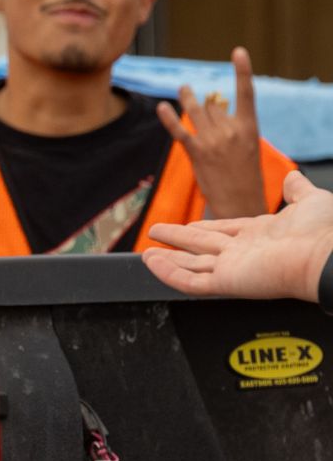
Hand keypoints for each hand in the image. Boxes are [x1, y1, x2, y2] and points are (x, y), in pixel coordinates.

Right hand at [144, 171, 332, 302]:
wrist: (327, 254)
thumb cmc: (325, 231)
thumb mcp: (310, 201)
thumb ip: (297, 190)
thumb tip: (292, 177)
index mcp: (261, 235)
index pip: (222, 231)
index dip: (200, 228)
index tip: (184, 226)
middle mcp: (245, 253)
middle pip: (201, 248)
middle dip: (177, 241)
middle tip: (156, 234)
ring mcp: (234, 269)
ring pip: (192, 266)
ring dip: (167, 259)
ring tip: (146, 253)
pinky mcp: (227, 283)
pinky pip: (191, 282)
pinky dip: (169, 273)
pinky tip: (152, 263)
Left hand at [158, 47, 267, 219]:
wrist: (239, 200)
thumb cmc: (243, 172)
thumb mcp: (246, 145)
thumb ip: (231, 124)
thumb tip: (214, 103)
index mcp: (249, 126)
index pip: (246, 92)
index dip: (242, 70)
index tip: (238, 51)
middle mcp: (231, 129)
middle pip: (213, 106)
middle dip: (210, 107)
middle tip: (211, 114)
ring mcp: (213, 140)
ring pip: (197, 112)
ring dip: (188, 98)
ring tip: (184, 88)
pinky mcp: (197, 152)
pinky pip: (179, 131)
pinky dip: (169, 118)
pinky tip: (162, 107)